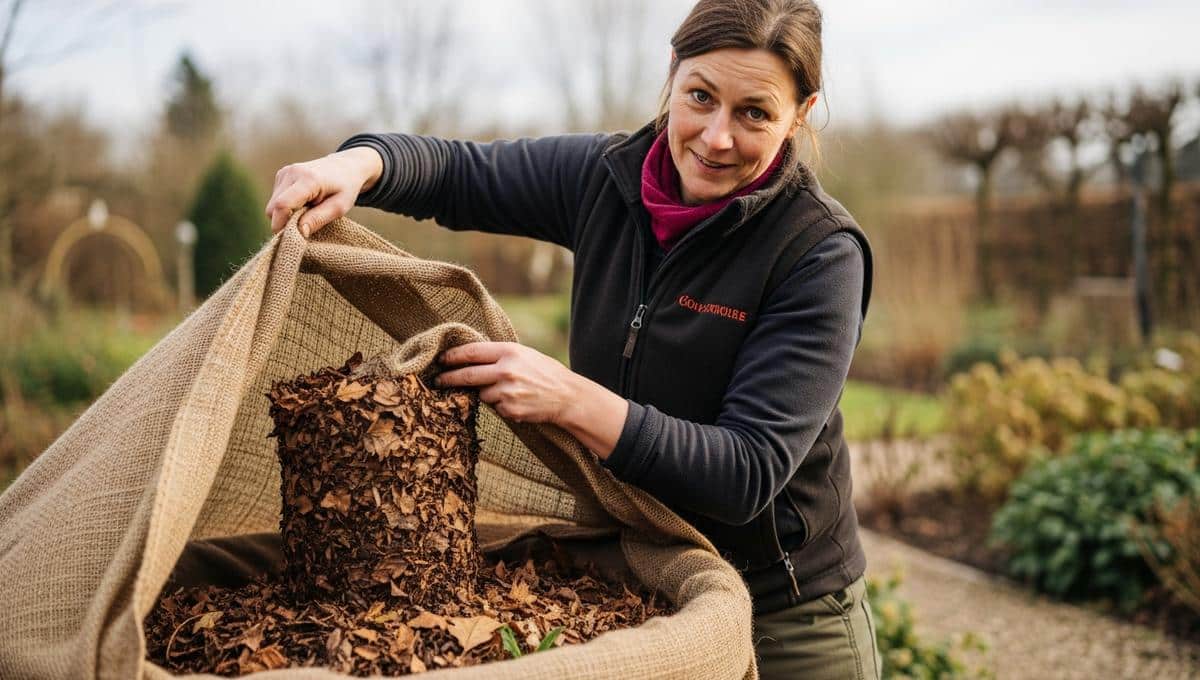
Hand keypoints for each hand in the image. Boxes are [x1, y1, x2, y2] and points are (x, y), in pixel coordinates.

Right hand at [264, 146, 383, 236]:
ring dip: (286, 214)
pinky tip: (302, 204)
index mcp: (308, 179)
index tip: (291, 238)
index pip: (283, 205)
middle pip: (273, 207)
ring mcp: (284, 172)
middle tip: (304, 226)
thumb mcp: (339, 207)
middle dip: (283, 222)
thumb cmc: (345, 188)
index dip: (281, 225)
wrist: (346, 166)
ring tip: (307, 211)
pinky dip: (286, 207)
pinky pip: (275, 199)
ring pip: (272, 205)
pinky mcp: (281, 174)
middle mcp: (292, 173)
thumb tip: (300, 232)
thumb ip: (318, 219)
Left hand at [435, 342, 579, 425]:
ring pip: (481, 394)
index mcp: (510, 351)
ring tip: (506, 391)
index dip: (453, 356)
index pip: (472, 352)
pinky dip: (500, 405)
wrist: (567, 396)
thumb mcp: (525, 354)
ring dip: (485, 394)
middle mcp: (506, 370)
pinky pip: (495, 407)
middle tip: (437, 380)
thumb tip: (469, 357)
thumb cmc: (545, 372)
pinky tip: (516, 401)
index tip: (441, 359)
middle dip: (449, 378)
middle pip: (467, 375)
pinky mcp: (510, 410)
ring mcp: (507, 392)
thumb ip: (499, 355)